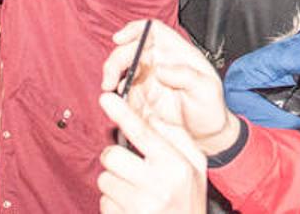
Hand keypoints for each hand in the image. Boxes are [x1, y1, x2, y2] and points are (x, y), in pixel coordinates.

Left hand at [98, 93, 205, 213]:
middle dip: (116, 159)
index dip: (122, 113)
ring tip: (135, 192)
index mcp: (176, 165)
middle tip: (130, 167)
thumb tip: (151, 117)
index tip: (105, 97)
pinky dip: (113, 203)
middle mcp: (158, 184)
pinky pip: (104, 202)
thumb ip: (176, 137)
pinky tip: (131, 208)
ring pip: (104, 179)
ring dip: (114, 183)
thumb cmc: (190, 199)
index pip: (143, 133)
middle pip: (112, 155)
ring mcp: (140, 206)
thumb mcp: (195, 166)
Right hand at [101, 19, 238, 156]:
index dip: (136, 30)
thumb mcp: (206, 90)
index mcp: (177, 53)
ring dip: (111, 73)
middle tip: (110, 76)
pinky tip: (115, 100)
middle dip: (117, 58)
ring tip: (109, 88)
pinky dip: (113, 93)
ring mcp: (147, 80)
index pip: (153, 31)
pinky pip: (120, 90)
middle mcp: (159, 63)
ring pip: (122, 67)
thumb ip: (186, 76)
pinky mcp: (138, 99)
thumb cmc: (211, 110)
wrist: (206, 138)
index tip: (121, 38)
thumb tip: (161, 68)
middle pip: (132, 48)